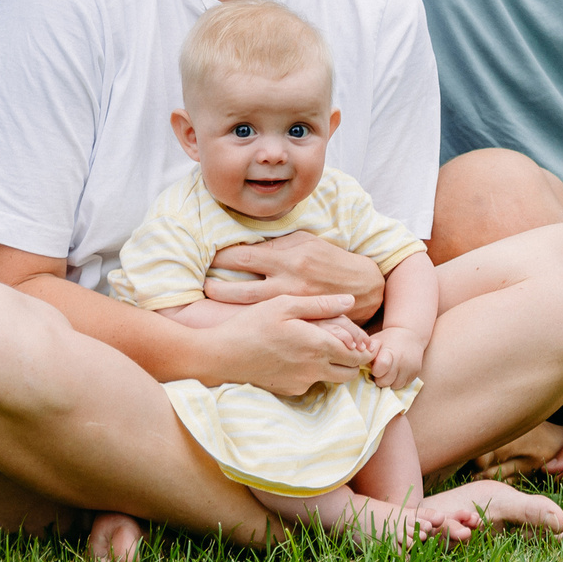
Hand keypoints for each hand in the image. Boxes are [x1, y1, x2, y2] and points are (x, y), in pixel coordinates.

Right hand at [199, 292, 370, 397]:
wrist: (221, 356)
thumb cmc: (252, 324)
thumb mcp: (284, 304)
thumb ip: (320, 304)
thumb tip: (350, 300)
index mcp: (318, 345)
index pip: (357, 354)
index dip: (364, 348)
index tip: (364, 341)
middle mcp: (314, 369)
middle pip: (349, 372)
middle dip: (353, 361)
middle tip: (348, 346)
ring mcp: (301, 383)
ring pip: (331, 380)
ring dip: (334, 368)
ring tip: (323, 349)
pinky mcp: (288, 391)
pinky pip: (310, 383)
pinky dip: (312, 372)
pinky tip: (298, 357)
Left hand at [205, 232, 385, 323]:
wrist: (360, 288)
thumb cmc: (329, 260)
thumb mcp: (305, 242)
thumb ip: (277, 244)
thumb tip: (248, 245)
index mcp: (287, 258)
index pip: (243, 257)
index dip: (220, 257)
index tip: (207, 256)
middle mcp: (286, 283)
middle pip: (238, 289)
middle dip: (215, 287)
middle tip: (201, 285)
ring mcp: (289, 305)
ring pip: (247, 308)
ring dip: (225, 304)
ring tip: (210, 299)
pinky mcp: (295, 319)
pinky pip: (265, 318)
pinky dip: (247, 316)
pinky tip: (233, 316)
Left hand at [366, 324, 426, 389]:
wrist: (410, 334)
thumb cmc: (388, 339)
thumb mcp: (376, 341)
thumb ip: (367, 352)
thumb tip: (358, 362)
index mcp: (390, 352)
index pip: (380, 369)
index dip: (375, 371)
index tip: (375, 366)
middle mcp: (402, 362)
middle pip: (385, 382)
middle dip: (380, 379)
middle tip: (379, 371)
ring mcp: (410, 368)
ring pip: (395, 386)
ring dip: (389, 382)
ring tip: (388, 372)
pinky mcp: (416, 373)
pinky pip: (404, 385)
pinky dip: (398, 381)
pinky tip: (396, 372)